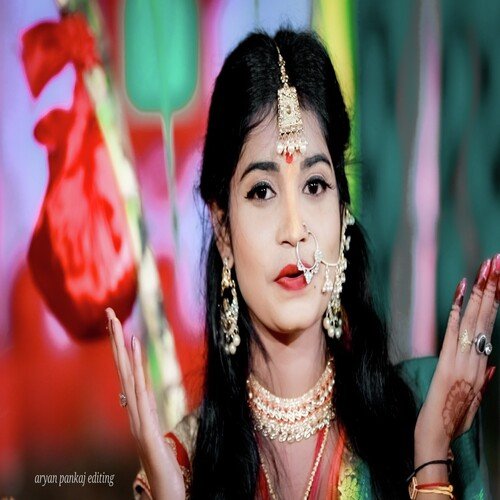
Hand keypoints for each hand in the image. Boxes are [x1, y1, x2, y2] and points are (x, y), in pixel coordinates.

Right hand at [106, 308, 184, 499]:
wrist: (165, 491)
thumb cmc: (162, 465)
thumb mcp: (155, 433)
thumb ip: (148, 414)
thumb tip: (143, 398)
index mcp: (138, 409)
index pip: (128, 373)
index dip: (122, 350)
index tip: (118, 326)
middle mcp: (134, 410)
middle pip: (123, 369)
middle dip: (115, 340)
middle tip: (109, 312)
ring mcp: (138, 419)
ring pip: (128, 379)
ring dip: (123, 350)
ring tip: (119, 324)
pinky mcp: (146, 429)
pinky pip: (141, 396)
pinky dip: (138, 373)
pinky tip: (137, 355)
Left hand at [415, 255, 498, 457]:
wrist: (438, 434)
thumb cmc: (454, 418)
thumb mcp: (474, 400)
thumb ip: (484, 380)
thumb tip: (491, 366)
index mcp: (482, 367)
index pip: (490, 326)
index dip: (495, 301)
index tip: (498, 278)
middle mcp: (477, 361)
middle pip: (487, 318)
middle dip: (493, 288)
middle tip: (497, 263)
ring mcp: (463, 362)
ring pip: (475, 322)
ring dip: (480, 294)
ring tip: (487, 270)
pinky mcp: (447, 365)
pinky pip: (454, 333)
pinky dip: (458, 312)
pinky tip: (462, 293)